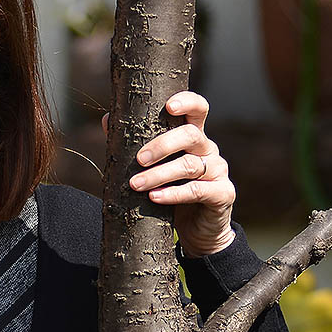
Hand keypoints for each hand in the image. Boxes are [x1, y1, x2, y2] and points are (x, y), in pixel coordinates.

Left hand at [123, 91, 236, 255]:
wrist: (197, 229)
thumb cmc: (171, 190)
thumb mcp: (153, 167)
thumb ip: (134, 144)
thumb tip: (108, 119)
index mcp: (193, 137)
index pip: (197, 109)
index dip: (187, 102)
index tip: (169, 106)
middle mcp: (208, 149)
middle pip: (191, 135)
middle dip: (162, 145)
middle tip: (138, 160)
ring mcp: (218, 171)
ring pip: (190, 165)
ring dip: (159, 174)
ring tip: (135, 185)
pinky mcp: (223, 194)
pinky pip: (198, 191)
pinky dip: (174, 194)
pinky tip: (155, 198)